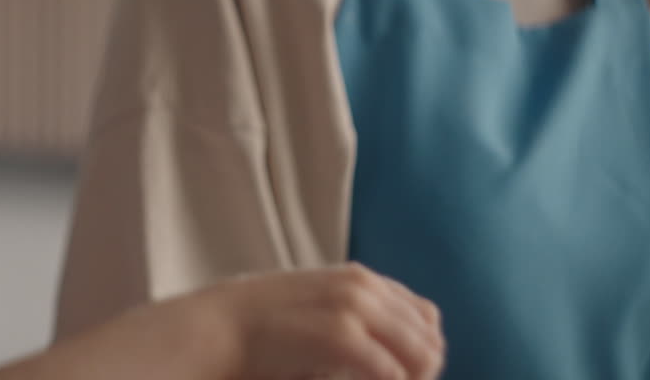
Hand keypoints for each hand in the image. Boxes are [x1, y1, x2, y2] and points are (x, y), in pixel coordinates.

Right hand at [205, 263, 444, 379]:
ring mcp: (353, 308)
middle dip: (422, 373)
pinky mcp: (341, 335)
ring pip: (421, 355)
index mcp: (360, 279)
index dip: (422, 352)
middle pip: (429, 338)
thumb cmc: (263, 328)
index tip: (402, 379)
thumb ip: (354, 319)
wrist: (219, 327)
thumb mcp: (316, 310)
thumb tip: (395, 358)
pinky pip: (392, 372)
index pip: (426, 317)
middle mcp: (363, 287)